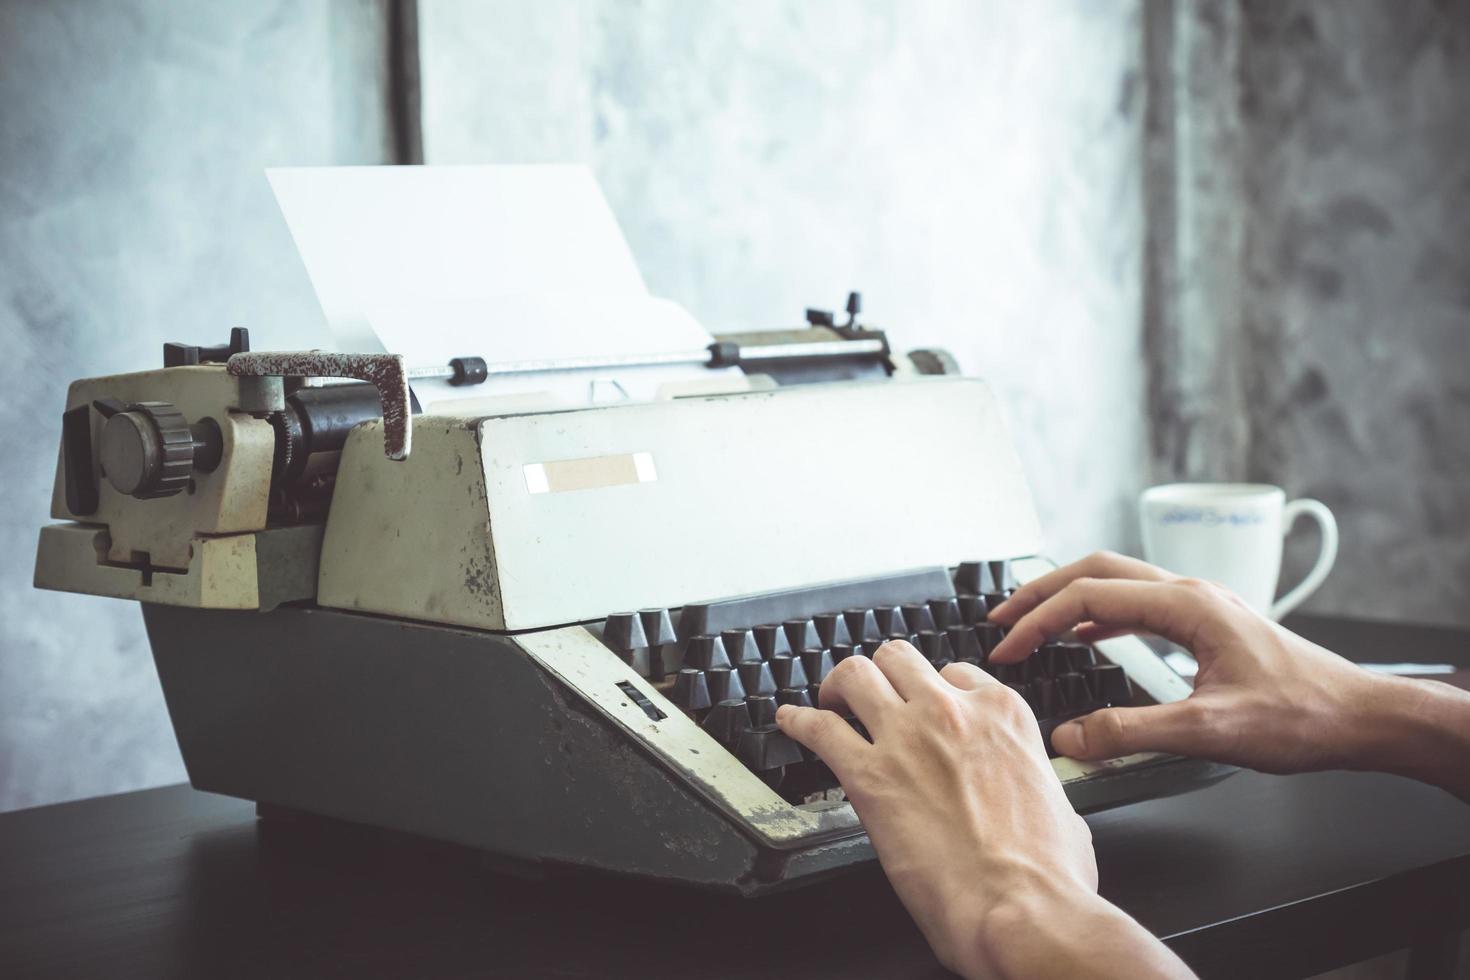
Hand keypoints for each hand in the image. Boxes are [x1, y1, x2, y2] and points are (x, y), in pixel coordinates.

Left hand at [775, 642, 1191, 978]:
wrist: (1020, 908)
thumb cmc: (1048, 872)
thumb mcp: (1059, 806)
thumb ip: (1031, 780)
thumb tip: (1029, 794)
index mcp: (1003, 716)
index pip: (956, 674)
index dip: (934, 691)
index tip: (923, 707)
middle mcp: (952, 713)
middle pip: (900, 659)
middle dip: (882, 675)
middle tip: (870, 696)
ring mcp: (906, 737)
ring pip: (856, 674)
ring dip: (839, 686)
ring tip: (830, 701)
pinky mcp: (868, 775)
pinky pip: (818, 729)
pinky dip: (798, 722)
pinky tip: (790, 723)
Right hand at [986, 552, 1467, 787]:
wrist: (1360, 718)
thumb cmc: (1303, 716)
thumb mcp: (1208, 732)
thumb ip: (1131, 733)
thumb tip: (1070, 737)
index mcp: (1186, 606)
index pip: (1088, 597)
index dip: (1038, 621)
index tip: (1008, 649)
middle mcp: (1190, 593)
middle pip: (1095, 571)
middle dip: (1040, 592)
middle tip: (1000, 619)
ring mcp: (1199, 605)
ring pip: (1116, 583)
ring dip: (1067, 599)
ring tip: (1031, 624)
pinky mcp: (1207, 625)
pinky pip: (1138, 605)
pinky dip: (1099, 616)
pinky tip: (1087, 638)